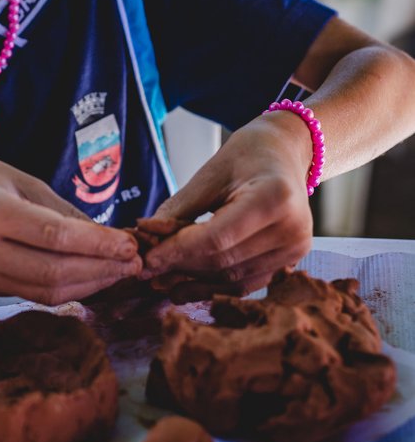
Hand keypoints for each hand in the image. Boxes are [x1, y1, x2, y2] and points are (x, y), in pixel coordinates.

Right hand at [0, 154, 141, 304]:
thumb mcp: (24, 180)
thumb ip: (65, 211)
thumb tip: (111, 238)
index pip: (54, 237)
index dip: (97, 245)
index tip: (129, 245)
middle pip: (53, 271)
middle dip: (101, 270)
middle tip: (134, 262)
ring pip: (46, 290)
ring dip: (90, 284)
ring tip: (120, 272)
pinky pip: (35, 294)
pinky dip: (69, 288)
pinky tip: (92, 277)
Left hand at [141, 115, 313, 297]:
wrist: (284, 154)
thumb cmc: (248, 155)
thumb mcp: (210, 173)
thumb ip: (180, 208)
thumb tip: (147, 236)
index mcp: (274, 197)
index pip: (217, 238)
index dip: (177, 251)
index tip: (147, 258)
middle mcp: (291, 229)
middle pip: (224, 260)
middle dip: (180, 266)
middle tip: (146, 268)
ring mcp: (294, 249)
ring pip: (232, 277)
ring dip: (193, 280)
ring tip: (160, 279)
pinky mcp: (290, 262)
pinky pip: (246, 282)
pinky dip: (213, 287)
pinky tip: (184, 288)